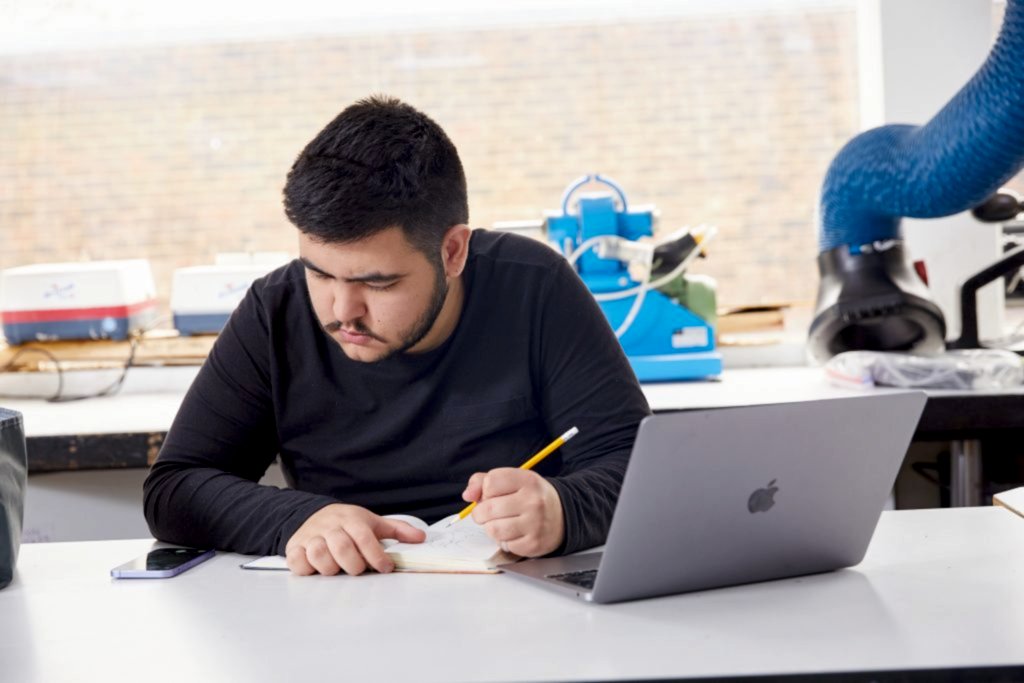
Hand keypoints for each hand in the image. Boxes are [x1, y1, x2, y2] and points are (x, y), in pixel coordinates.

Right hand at [284, 503, 425, 575]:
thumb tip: (421, 538)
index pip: (365, 538)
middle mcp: (330, 526)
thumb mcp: (373, 522)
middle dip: (354, 564)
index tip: (385, 568)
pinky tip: (316, 569)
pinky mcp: (294, 547)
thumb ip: (397, 530)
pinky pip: (298, 561)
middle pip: (342, 548)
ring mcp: (310, 537)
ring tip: (338, 569)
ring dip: (331, 568)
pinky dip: (307, 569)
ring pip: (319, 555)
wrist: (313, 514)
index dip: (376, 556)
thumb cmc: (347, 523)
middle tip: (358, 570)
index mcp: (352, 519)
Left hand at [461, 468, 563, 556]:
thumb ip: (484, 481)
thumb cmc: (531, 497)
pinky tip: (514, 533)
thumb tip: (467, 495)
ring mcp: (535, 524)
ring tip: (500, 523)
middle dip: (481, 513)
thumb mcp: (513, 481)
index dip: (484, 491)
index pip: (490, 482)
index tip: (491, 495)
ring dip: (491, 528)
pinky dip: (504, 540)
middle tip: (489, 513)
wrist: (563, 516)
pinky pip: (504, 544)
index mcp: (527, 480)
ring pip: (493, 529)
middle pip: (488, 508)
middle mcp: (533, 501)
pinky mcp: (533, 543)